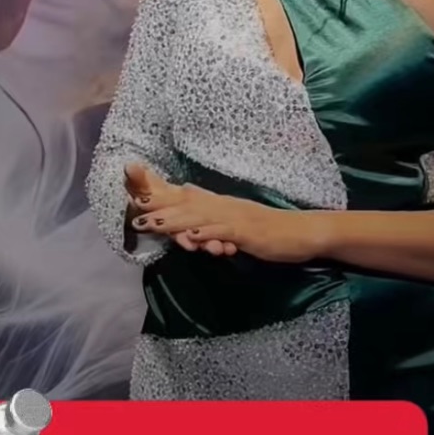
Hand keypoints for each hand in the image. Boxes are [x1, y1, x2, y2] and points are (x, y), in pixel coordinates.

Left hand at [126, 165, 326, 264]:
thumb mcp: (235, 227)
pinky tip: (190, 237)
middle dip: (158, 206)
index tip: (134, 197)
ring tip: (150, 223)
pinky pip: (224, 231)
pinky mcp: (247, 231)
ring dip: (173, 220)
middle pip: (185, 204)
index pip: (185, 197)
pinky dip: (206, 234)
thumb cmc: (268, 232)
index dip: (160, 196)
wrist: (301, 233)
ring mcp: (235, 217)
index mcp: (219, 205)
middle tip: (132, 209)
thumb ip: (212, 226)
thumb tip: (190, 228)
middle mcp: (223, 206)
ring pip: (199, 217)